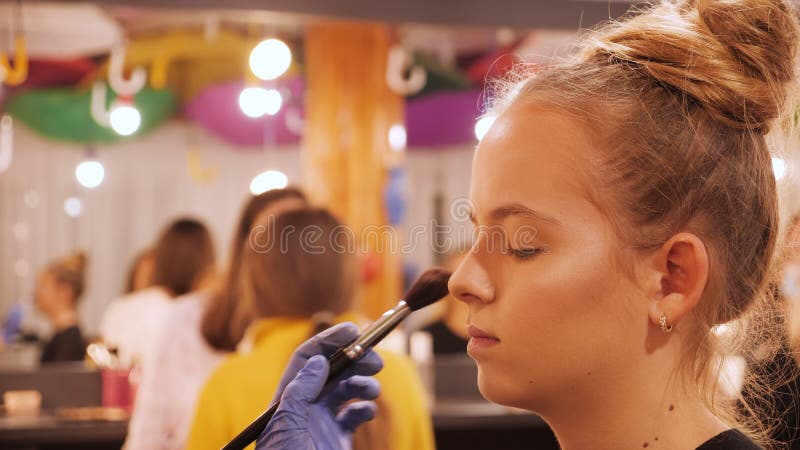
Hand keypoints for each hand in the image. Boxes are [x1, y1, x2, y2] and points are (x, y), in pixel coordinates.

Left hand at [256, 323, 382, 449]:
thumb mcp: (286, 425)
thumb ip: (299, 393)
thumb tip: (319, 360)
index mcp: (286, 400)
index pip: (306, 359)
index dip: (328, 340)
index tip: (352, 330)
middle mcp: (304, 407)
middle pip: (331, 370)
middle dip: (355, 360)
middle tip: (375, 361)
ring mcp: (321, 421)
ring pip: (346, 390)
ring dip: (363, 383)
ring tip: (372, 390)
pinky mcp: (337, 437)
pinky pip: (355, 414)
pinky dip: (365, 408)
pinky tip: (367, 410)